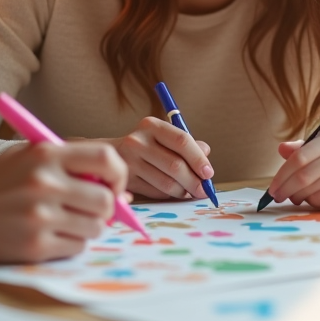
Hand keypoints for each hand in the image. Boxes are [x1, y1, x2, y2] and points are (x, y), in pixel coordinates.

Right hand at [0, 141, 126, 262]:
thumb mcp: (28, 157)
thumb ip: (71, 165)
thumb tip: (123, 193)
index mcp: (45, 154)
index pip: (106, 159)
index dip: (118, 174)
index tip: (113, 184)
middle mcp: (44, 183)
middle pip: (105, 200)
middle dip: (104, 207)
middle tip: (90, 209)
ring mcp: (39, 216)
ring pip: (95, 227)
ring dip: (86, 227)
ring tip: (63, 220)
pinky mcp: (34, 246)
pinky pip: (76, 247)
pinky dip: (70, 243)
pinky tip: (49, 234)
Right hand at [99, 116, 213, 199]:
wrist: (111, 155)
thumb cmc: (146, 146)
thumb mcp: (163, 137)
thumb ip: (186, 143)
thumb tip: (206, 152)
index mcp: (151, 125)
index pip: (181, 141)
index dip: (198, 159)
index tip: (208, 173)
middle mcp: (137, 141)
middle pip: (175, 165)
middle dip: (194, 181)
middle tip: (204, 190)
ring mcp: (129, 162)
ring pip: (167, 182)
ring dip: (184, 191)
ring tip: (190, 192)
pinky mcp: (126, 180)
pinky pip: (156, 192)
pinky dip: (170, 195)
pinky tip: (175, 192)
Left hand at [264, 130, 319, 209]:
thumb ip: (302, 148)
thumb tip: (281, 150)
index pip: (300, 159)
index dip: (282, 176)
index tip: (272, 189)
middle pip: (305, 179)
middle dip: (287, 191)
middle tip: (279, 196)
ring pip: (316, 195)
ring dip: (303, 199)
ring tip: (301, 196)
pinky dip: (319, 205)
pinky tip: (318, 199)